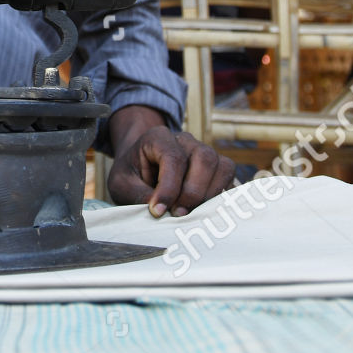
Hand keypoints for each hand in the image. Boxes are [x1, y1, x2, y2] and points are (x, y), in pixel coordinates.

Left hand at [106, 105, 233, 216]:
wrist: (139, 167)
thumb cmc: (131, 174)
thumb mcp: (122, 184)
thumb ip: (137, 195)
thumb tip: (161, 212)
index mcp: (159, 137)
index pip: (173, 158)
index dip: (168, 188)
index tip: (158, 211)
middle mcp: (185, 141)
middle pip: (204, 158)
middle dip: (193, 191)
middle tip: (178, 214)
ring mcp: (204, 152)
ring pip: (222, 166)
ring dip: (210, 194)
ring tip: (192, 213)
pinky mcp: (215, 169)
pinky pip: (230, 179)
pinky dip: (221, 196)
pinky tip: (204, 211)